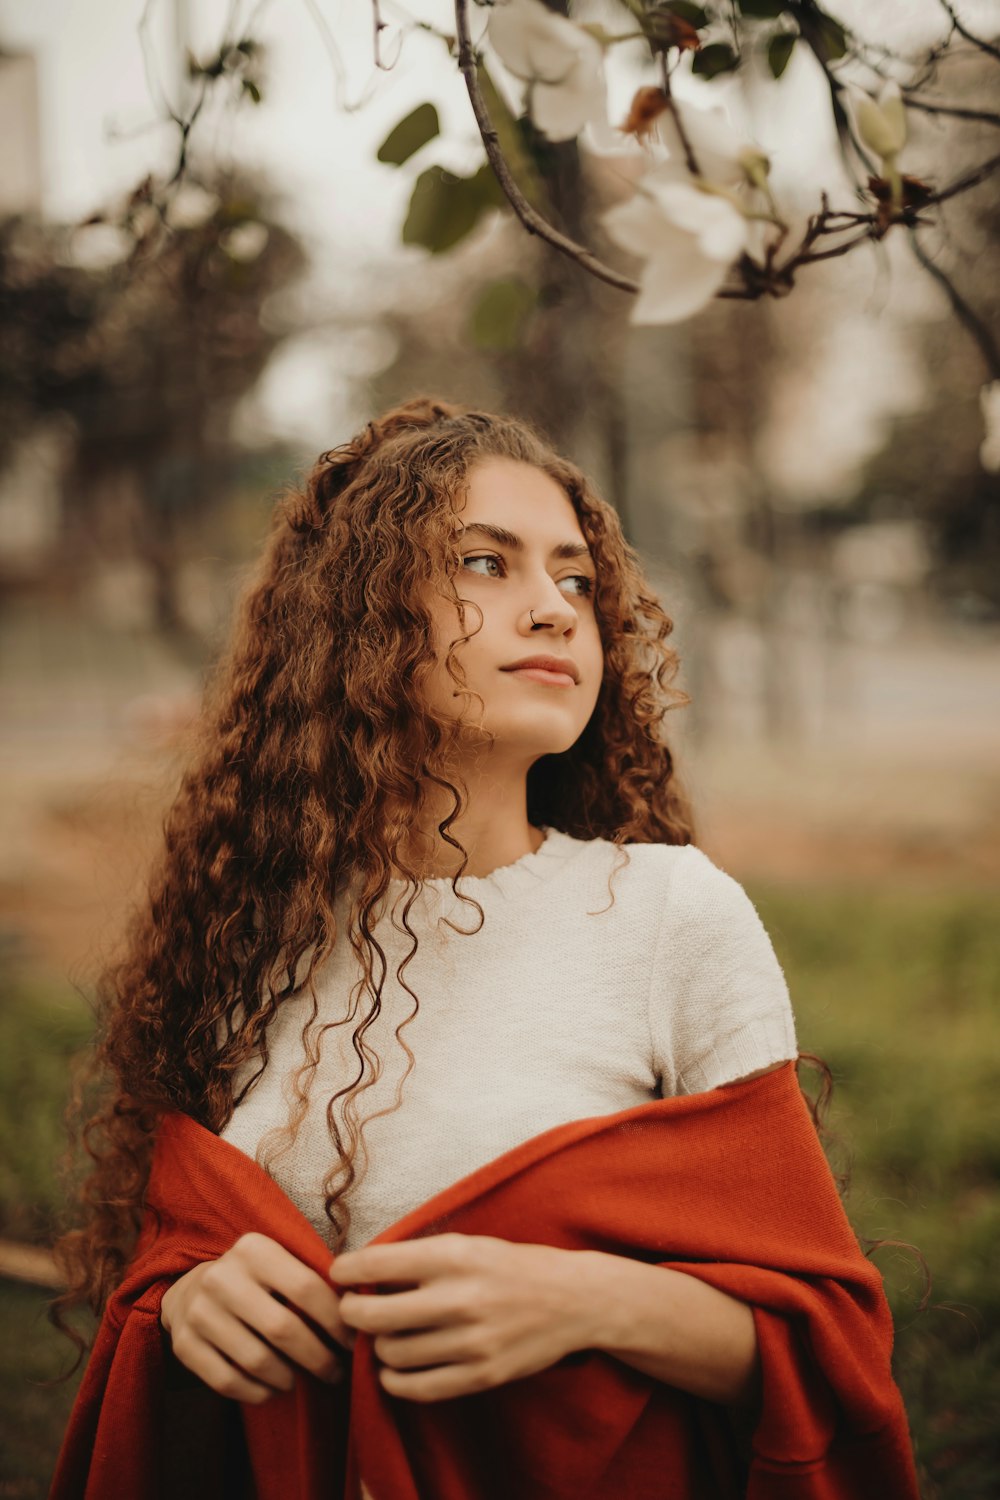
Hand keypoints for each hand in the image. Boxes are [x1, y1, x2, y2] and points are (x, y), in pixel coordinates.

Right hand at [160, 1231, 354, 1404]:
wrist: (191, 1289)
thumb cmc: (255, 1279)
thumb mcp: (279, 1262)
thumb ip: (313, 1279)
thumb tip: (361, 1311)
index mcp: (254, 1249)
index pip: (306, 1287)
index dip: (335, 1321)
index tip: (354, 1343)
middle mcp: (222, 1277)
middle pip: (283, 1329)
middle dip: (318, 1358)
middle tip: (336, 1373)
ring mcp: (198, 1312)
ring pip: (256, 1360)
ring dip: (289, 1378)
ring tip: (303, 1380)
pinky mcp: (184, 1345)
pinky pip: (228, 1381)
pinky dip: (258, 1393)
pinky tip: (273, 1389)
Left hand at [330, 1233, 597, 1403]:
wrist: (574, 1299)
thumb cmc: (512, 1266)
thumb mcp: (468, 1244)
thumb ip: (419, 1258)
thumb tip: (361, 1272)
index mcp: (455, 1255)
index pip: (378, 1263)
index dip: (346, 1270)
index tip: (338, 1274)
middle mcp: (461, 1297)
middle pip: (374, 1316)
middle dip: (351, 1314)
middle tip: (351, 1310)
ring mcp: (472, 1341)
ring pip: (391, 1354)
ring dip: (378, 1347)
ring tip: (386, 1336)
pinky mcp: (481, 1375)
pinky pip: (417, 1388)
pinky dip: (394, 1381)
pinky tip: (394, 1369)